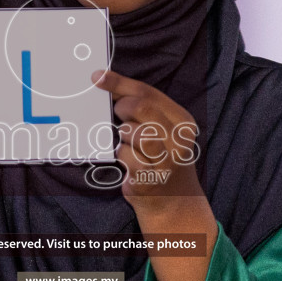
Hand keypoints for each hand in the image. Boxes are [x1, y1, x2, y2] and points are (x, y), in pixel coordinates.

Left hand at [90, 68, 205, 210]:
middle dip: (123, 107)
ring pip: (133, 132)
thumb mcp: (162, 131)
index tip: (98, 77)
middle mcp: (179, 139)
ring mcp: (167, 160)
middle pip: (142, 108)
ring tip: (128, 141)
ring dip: (124, 134)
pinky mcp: (150, 178)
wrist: (173, 202)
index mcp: (183, 121)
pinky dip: (121, 154)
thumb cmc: (161, 160)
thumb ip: (143, 109)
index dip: (120, 83)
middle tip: (117, 113)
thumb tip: (109, 85)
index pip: (149, 94)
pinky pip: (125, 155)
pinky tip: (127, 160)